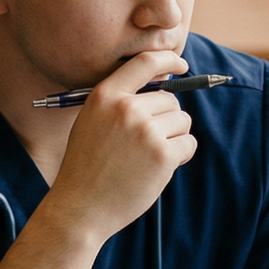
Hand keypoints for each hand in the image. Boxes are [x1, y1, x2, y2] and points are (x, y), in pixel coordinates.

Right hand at [44, 48, 197, 242]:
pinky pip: (188, 143)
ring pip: (182, 120)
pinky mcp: (162, 155)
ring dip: (174, 138)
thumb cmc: (87, 167)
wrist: (80, 208)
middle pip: (170, 99)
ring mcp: (145, 131)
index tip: (181, 65)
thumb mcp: (92, 122)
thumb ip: (121, 101)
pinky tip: (157, 169)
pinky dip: (180, 156)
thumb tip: (165, 82)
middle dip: (166, 120)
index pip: (145, 62)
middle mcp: (126, 108)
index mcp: (105, 95)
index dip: (169, 60)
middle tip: (146, 145)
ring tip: (147, 158)